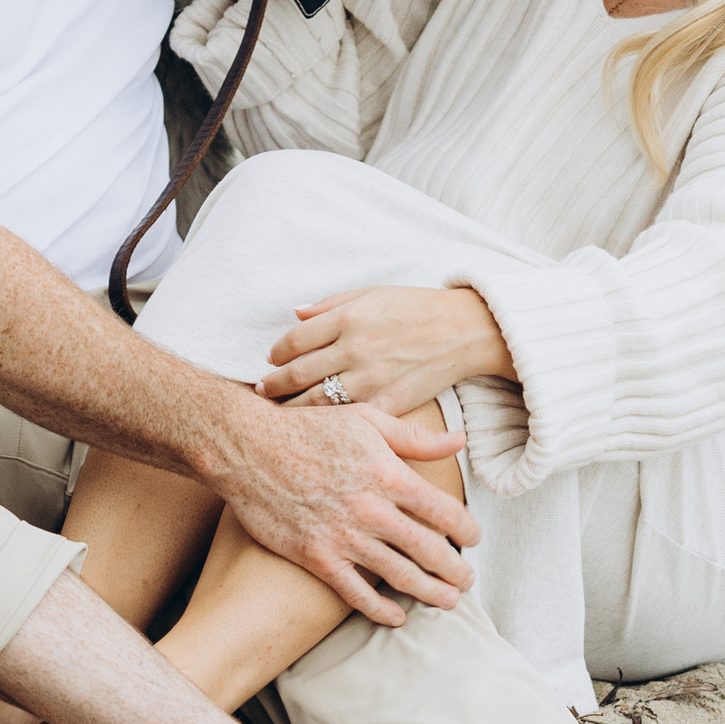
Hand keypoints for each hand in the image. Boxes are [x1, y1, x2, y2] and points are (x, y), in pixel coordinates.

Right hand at [212, 392, 478, 625]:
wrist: (249, 448)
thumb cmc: (309, 428)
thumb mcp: (366, 420)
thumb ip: (415, 437)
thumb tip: (458, 441)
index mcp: (388, 474)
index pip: (443, 511)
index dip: (466, 529)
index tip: (474, 538)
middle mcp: (371, 510)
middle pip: (429, 550)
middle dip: (455, 569)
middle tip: (468, 579)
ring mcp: (344, 537)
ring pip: (400, 575)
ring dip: (430, 592)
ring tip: (449, 600)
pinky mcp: (317, 558)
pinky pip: (357, 593)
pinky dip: (381, 609)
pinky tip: (398, 616)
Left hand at [261, 283, 516, 422]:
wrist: (464, 331)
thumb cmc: (417, 307)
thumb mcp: (372, 293)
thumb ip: (331, 305)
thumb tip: (295, 314)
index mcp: (348, 318)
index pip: (294, 340)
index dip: (275, 353)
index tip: (269, 361)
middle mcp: (354, 350)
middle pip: (298, 374)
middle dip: (272, 386)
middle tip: (260, 393)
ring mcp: (371, 380)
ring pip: (316, 402)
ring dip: (291, 409)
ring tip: (278, 414)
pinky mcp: (389, 405)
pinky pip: (349, 420)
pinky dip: (328, 426)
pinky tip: (316, 430)